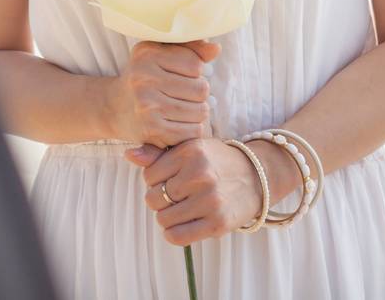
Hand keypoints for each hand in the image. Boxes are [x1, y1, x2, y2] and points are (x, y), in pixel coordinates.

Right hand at [104, 39, 217, 146]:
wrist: (112, 108)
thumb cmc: (144, 77)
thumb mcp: (159, 54)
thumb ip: (189, 48)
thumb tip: (215, 48)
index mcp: (147, 54)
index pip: (196, 64)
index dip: (195, 72)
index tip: (180, 75)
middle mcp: (144, 78)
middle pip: (201, 89)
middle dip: (198, 94)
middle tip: (181, 95)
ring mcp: (147, 105)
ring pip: (201, 111)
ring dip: (196, 113)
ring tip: (180, 109)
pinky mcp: (153, 129)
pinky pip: (193, 131)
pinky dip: (191, 129)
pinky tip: (177, 123)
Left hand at [124, 138, 266, 244]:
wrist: (257, 176)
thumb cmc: (216, 161)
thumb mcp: (190, 148)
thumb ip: (158, 154)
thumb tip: (128, 154)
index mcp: (190, 151)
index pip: (149, 175)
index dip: (154, 181)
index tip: (167, 180)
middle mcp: (200, 174)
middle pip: (153, 198)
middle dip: (159, 199)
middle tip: (174, 197)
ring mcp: (210, 200)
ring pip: (163, 219)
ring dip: (167, 217)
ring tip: (180, 209)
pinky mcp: (218, 223)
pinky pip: (178, 236)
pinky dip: (174, 234)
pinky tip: (182, 225)